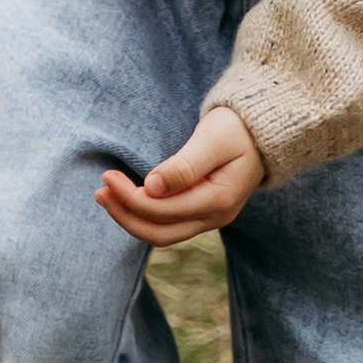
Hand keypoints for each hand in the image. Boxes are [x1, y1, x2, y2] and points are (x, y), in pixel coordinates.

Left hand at [96, 107, 264, 249]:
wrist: (263, 130)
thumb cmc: (237, 129)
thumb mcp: (212, 140)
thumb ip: (184, 166)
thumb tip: (151, 186)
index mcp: (218, 202)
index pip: (162, 212)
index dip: (130, 198)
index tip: (107, 176)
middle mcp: (215, 218)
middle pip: (159, 234)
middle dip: (125, 216)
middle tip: (99, 192)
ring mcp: (210, 218)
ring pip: (162, 233)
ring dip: (131, 218)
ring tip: (105, 195)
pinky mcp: (203, 211)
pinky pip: (168, 223)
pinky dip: (144, 214)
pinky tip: (127, 197)